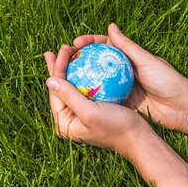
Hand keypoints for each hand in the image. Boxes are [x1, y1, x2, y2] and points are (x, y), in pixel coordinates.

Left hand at [44, 44, 151, 158]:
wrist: (139, 138)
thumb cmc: (115, 127)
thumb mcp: (89, 112)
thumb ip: (68, 96)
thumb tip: (49, 81)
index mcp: (64, 123)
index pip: (56, 91)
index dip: (56, 68)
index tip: (61, 50)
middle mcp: (70, 119)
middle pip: (62, 87)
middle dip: (60, 67)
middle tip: (59, 48)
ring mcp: (81, 113)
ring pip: (72, 86)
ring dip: (70, 68)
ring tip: (67, 52)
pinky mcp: (93, 109)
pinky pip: (85, 87)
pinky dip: (84, 74)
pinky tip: (86, 61)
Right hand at [73, 23, 187, 133]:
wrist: (182, 108)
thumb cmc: (168, 81)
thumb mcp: (147, 61)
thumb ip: (128, 47)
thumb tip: (110, 26)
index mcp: (128, 56)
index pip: (103, 45)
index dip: (87, 43)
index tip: (74, 44)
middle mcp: (121, 70)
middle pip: (95, 62)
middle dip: (78, 60)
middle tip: (63, 59)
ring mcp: (120, 86)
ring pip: (95, 80)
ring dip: (80, 78)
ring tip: (63, 78)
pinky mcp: (121, 102)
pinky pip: (102, 98)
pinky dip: (90, 96)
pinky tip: (76, 97)